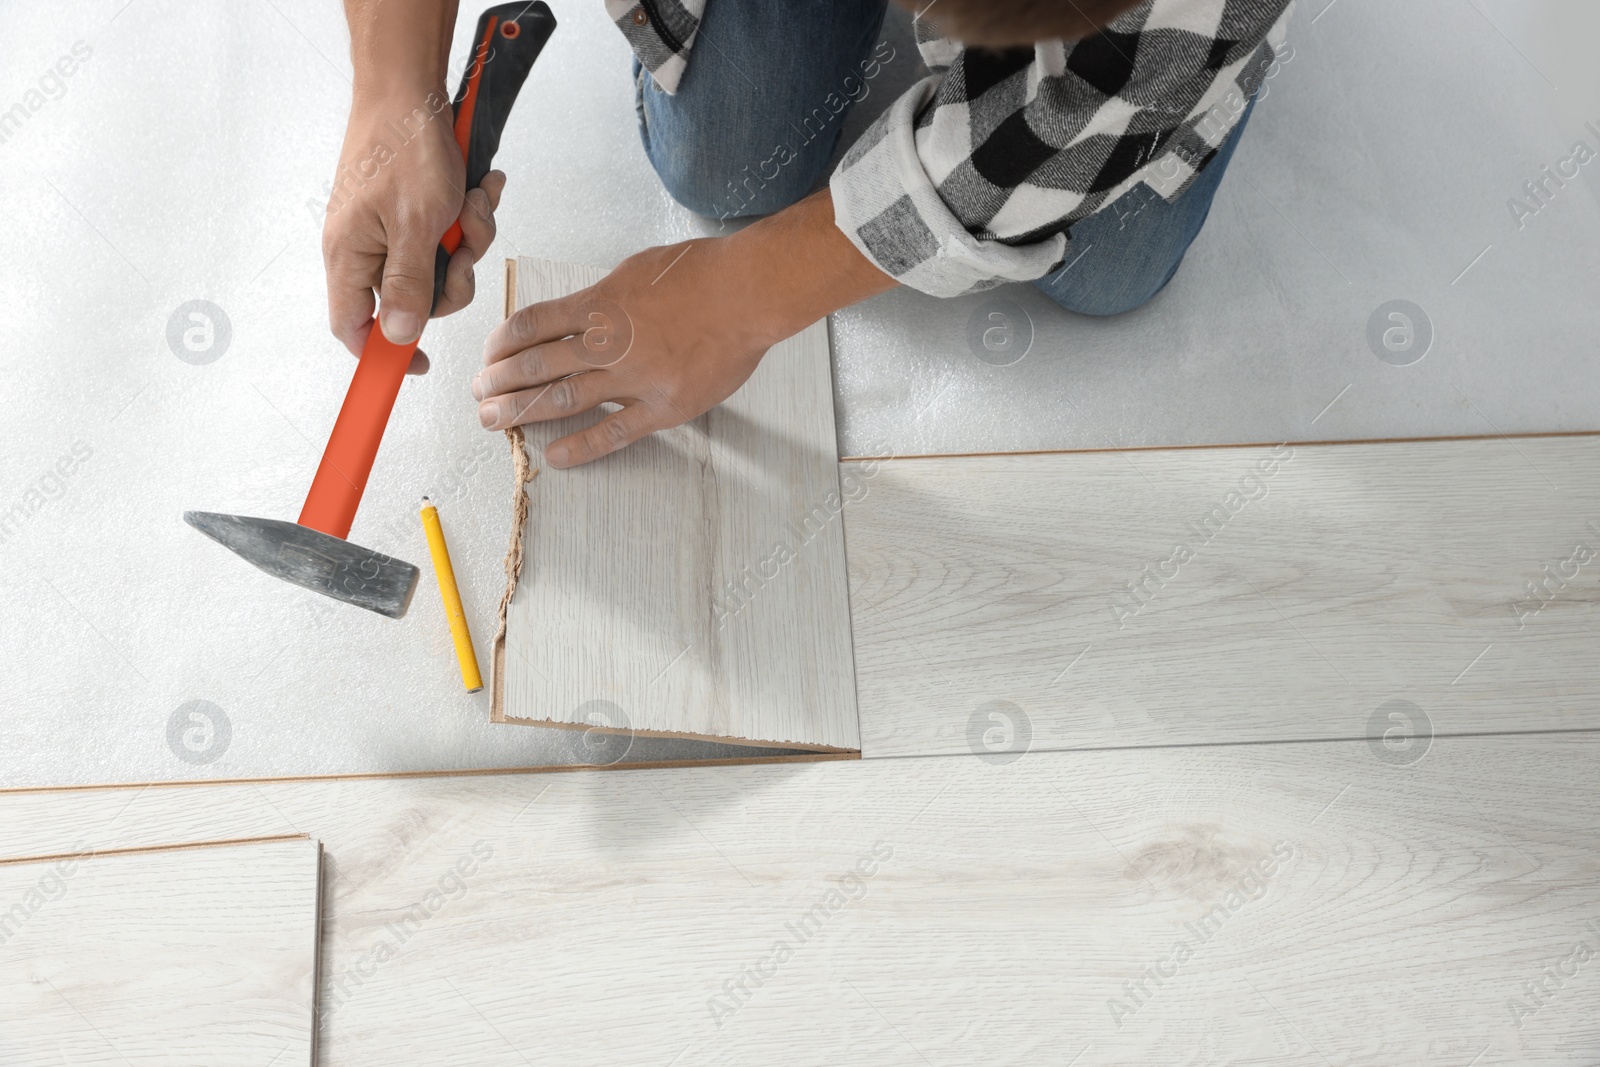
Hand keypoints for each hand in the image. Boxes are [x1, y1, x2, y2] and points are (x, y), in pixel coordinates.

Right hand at [322, 93, 501, 372]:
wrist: (412, 88)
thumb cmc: (404, 146)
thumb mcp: (416, 222)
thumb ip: (409, 284)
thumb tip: (399, 336)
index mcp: (349, 256)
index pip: (353, 327)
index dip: (384, 353)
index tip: (419, 364)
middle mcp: (367, 249)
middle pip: (416, 301)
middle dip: (454, 276)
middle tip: (464, 243)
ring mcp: (393, 231)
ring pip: (443, 269)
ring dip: (469, 240)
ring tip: (472, 203)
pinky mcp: (418, 215)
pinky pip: (452, 238)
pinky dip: (470, 217)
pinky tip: (479, 189)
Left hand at [474, 189, 896, 466]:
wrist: (749, 293)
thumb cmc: (702, 273)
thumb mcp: (637, 269)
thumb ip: (604, 296)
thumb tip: (577, 314)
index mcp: (600, 304)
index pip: (533, 324)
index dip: (503, 343)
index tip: (488, 355)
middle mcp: (608, 342)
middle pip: (537, 364)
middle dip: (500, 381)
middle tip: (477, 394)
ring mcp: (634, 377)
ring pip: (563, 398)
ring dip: (521, 411)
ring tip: (493, 421)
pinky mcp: (662, 406)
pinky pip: (613, 432)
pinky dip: (581, 446)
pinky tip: (554, 457)